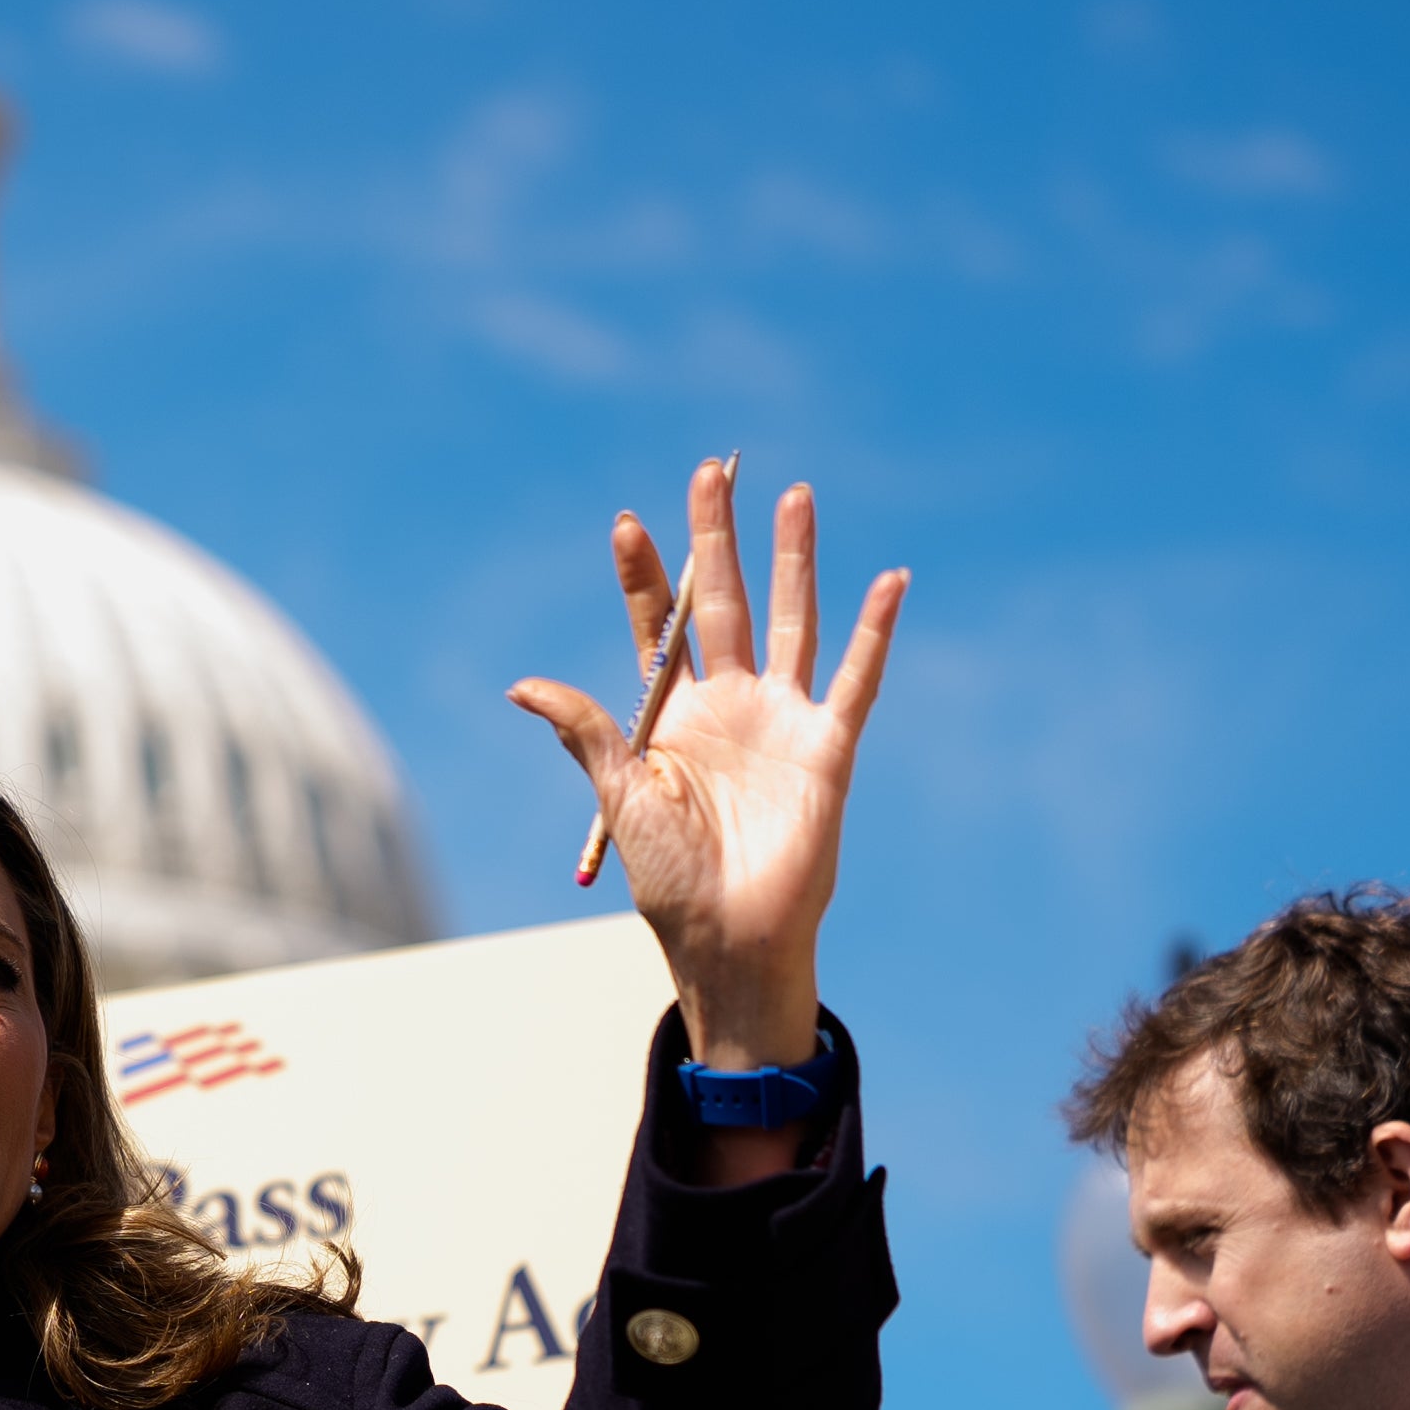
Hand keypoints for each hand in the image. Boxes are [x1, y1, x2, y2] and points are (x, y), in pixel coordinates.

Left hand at [510, 458, 904, 1100]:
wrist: (729, 938)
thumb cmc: (669, 880)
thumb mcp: (620, 795)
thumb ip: (585, 731)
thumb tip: (519, 684)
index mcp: (672, 716)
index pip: (657, 627)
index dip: (644, 576)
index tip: (627, 521)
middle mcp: (729, 706)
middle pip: (723, 603)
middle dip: (718, 539)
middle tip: (712, 470)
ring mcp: (782, 721)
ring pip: (790, 620)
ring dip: (792, 559)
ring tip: (794, 494)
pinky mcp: (828, 748)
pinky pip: (857, 680)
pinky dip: (876, 632)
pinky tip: (889, 581)